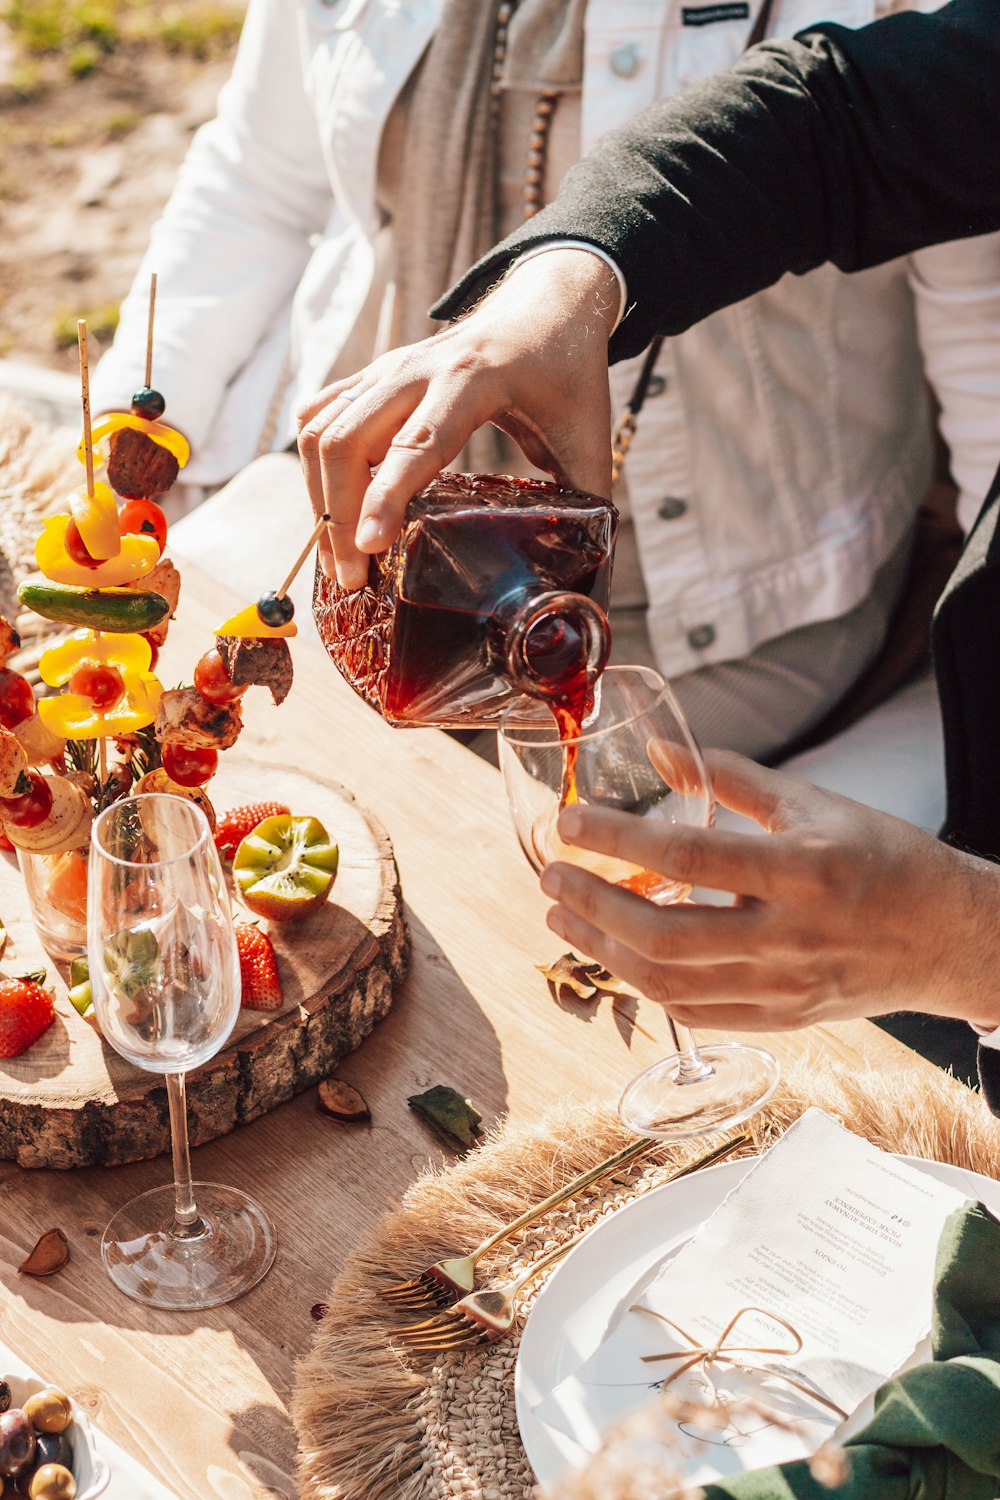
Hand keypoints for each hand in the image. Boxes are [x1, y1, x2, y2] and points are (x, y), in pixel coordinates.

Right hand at [296, 248, 619, 588]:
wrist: (545, 304)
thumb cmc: (566, 372)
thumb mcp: (588, 434)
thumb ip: (587, 500)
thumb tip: (587, 572)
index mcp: (475, 379)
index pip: (418, 442)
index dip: (387, 495)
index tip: (369, 547)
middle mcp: (418, 368)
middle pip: (347, 439)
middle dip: (339, 515)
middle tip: (351, 579)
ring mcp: (387, 369)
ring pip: (321, 430)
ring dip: (319, 498)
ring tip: (338, 557)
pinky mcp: (371, 376)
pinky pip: (320, 418)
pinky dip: (314, 468)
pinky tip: (332, 511)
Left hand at [539, 749, 999, 1031]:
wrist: (946, 936)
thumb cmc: (882, 859)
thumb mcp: (813, 802)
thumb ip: (730, 778)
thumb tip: (656, 751)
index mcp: (802, 871)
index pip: (687, 859)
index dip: (617, 839)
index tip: (567, 824)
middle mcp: (789, 937)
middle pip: (664, 936)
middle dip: (591, 906)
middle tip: (550, 878)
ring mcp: (784, 988)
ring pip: (668, 982)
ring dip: (603, 950)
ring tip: (564, 918)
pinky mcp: (781, 1019)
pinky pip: (694, 1013)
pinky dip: (644, 985)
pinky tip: (616, 955)